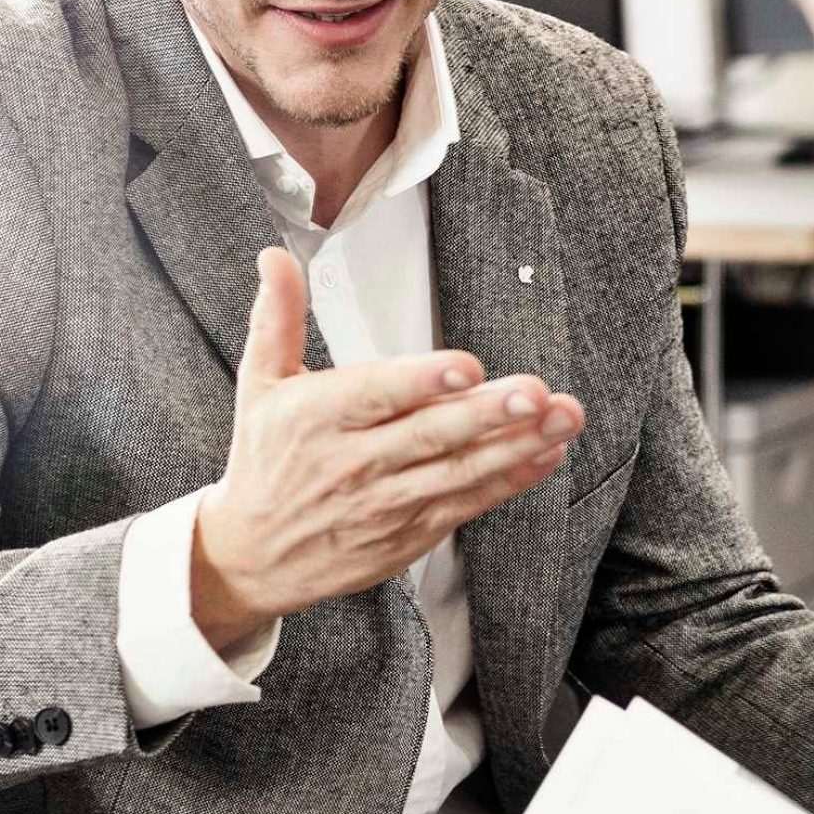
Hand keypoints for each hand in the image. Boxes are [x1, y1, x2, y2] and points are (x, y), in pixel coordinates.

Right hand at [191, 246, 582, 650]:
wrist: (251, 557)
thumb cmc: (264, 460)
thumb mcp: (259, 386)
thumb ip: (277, 319)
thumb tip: (275, 256)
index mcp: (315, 418)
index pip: (375, 395)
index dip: (422, 381)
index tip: (468, 366)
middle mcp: (351, 462)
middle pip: (428, 435)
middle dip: (488, 414)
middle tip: (537, 392)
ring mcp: (384, 504)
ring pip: (458, 473)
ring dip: (516, 446)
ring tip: (562, 419)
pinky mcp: (409, 535)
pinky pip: (466, 505)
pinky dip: (508, 482)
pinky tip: (545, 455)